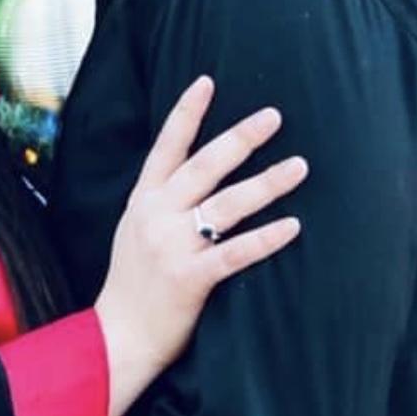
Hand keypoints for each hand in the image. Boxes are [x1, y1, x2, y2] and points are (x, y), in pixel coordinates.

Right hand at [94, 77, 306, 415]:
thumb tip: (196, 166)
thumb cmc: (132, 280)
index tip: (207, 80)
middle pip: (204, 166)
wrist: (117, 335)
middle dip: (241, 138)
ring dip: (266, 183)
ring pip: (227, 205)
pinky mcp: (190, 279)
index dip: (186, 112)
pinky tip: (292, 226)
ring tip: (299, 166)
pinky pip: (235, 253)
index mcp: (143, 198)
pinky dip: (265, 239)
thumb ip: (162, 198)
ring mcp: (172, 246)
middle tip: (274, 116)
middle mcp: (156, 215)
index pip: (166, 146)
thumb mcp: (135, 226)